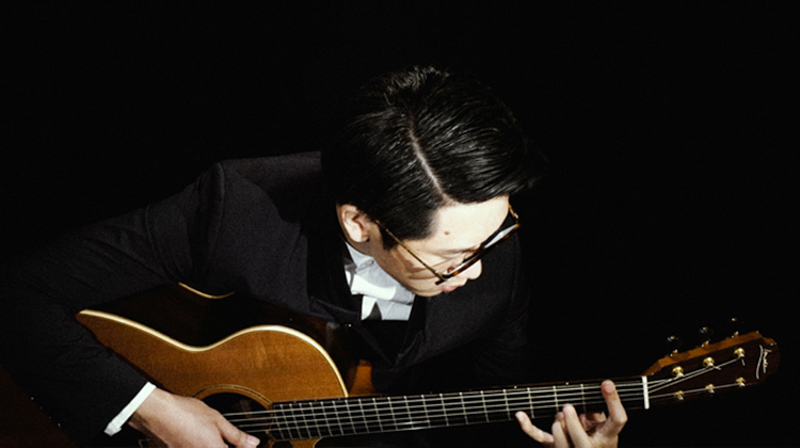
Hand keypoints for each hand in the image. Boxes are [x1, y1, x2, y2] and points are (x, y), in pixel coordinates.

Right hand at [128, 388, 259, 447]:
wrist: (157, 413)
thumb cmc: (185, 413)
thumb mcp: (217, 420)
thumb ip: (237, 436)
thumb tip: (253, 444)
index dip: (241, 447)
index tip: (244, 444)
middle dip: (226, 445)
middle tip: (231, 440)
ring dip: (213, 444)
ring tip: (208, 435)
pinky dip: (200, 445)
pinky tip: (198, 438)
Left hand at [515, 380, 626, 447]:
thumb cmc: (596, 436)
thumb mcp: (604, 424)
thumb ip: (597, 412)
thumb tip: (585, 408)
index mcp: (608, 436)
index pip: (618, 419)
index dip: (613, 401)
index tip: (606, 383)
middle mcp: (590, 446)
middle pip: (581, 440)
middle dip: (572, 424)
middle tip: (568, 408)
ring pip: (559, 436)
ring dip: (557, 423)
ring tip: (563, 417)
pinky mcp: (553, 446)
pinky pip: (538, 436)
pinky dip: (528, 426)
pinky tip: (520, 415)